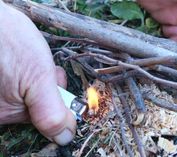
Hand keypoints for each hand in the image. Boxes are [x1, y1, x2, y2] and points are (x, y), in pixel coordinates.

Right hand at [0, 4, 75, 144]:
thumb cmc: (11, 45)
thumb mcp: (39, 79)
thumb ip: (51, 112)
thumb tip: (65, 137)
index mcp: (6, 115)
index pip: (45, 122)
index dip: (59, 106)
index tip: (62, 91)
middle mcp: (1, 109)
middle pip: (40, 108)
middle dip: (52, 90)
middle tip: (49, 73)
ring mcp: (1, 95)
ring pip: (36, 95)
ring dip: (44, 80)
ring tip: (36, 63)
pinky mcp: (5, 84)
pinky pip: (27, 85)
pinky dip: (36, 75)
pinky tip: (32, 62)